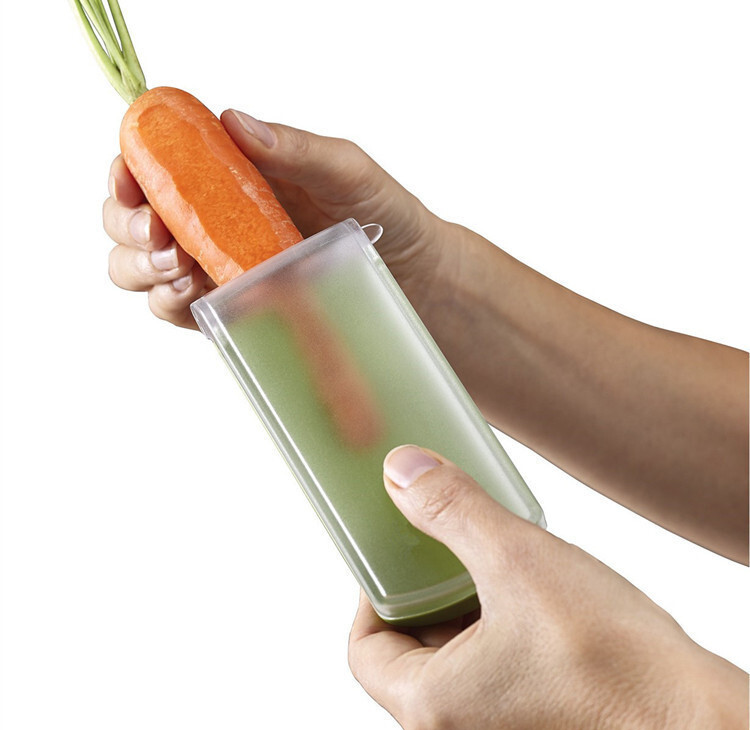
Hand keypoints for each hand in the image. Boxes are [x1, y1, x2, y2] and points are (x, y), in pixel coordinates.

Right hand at [103, 109, 451, 328]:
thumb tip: (235, 122)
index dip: (130, 169)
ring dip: (139, 267)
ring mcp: (220, 264)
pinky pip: (179, 309)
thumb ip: (295, 148)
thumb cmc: (385, 215)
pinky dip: (169, 304)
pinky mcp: (232, 306)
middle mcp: (217, 217)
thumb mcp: (348, 171)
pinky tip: (192, 295)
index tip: (130, 182)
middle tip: (158, 235)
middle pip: (133, 217)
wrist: (414, 279)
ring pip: (142, 266)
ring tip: (178, 270)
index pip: (159, 164)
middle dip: (126, 225)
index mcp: (234, 174)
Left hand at [349, 445, 747, 729]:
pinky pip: (499, 674)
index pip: (363, 651)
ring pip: (457, 662)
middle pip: (410, 653)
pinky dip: (502, 630)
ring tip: (497, 563)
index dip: (373, 594)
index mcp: (433, 707)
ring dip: (467, 608)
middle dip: (426, 593)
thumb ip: (453, 511)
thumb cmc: (620, 670)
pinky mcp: (542, 729)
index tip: (397, 554)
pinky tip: (537, 597)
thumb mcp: (519, 563)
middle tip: (449, 546)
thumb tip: (402, 471)